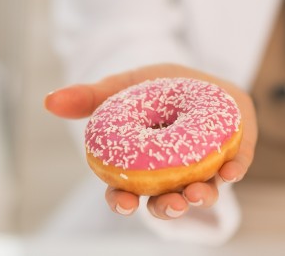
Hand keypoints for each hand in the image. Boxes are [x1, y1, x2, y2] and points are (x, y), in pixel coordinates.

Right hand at [44, 63, 257, 219]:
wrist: (202, 76)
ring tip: (197, 193)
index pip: (128, 192)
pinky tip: (231, 171)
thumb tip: (48, 101)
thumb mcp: (124, 87)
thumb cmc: (158, 88)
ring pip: (202, 191)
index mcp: (144, 167)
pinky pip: (235, 166)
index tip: (122, 202)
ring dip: (201, 197)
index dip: (123, 202)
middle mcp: (174, 175)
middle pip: (166, 201)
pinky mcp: (234, 152)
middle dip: (167, 208)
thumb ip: (90, 97)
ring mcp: (205, 167)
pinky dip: (234, 170)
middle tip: (170, 204)